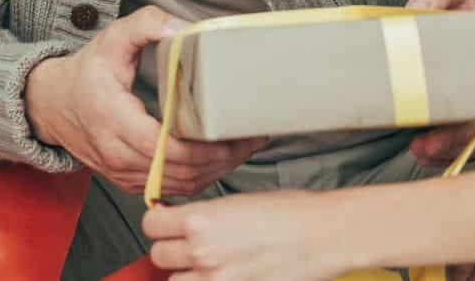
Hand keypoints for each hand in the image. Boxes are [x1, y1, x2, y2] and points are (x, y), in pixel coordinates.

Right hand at [24, 5, 266, 195]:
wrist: (51, 104)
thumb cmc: (85, 72)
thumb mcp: (111, 38)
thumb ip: (146, 25)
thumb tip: (182, 27)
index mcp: (112, 118)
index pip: (163, 147)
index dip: (201, 147)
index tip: (232, 133)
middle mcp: (115, 152)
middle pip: (177, 170)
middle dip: (220, 159)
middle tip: (252, 138)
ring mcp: (120, 171)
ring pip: (176, 184)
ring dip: (214, 171)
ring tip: (243, 148)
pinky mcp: (127, 180)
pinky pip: (168, 187)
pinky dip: (197, 178)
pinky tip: (218, 160)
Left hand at [143, 189, 352, 279]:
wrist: (324, 234)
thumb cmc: (291, 213)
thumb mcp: (238, 201)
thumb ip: (205, 214)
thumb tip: (184, 221)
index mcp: (200, 219)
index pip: (150, 225)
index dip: (159, 223)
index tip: (166, 224)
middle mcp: (202, 252)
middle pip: (158, 255)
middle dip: (171, 249)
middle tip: (187, 245)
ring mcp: (216, 279)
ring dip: (187, 273)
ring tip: (208, 264)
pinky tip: (225, 275)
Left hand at [404, 0, 474, 167]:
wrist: (471, 16)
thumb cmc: (468, 4)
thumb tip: (414, 9)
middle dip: (459, 140)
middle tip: (428, 145)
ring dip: (449, 152)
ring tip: (420, 152)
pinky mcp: (468, 117)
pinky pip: (463, 145)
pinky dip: (444, 154)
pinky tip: (423, 155)